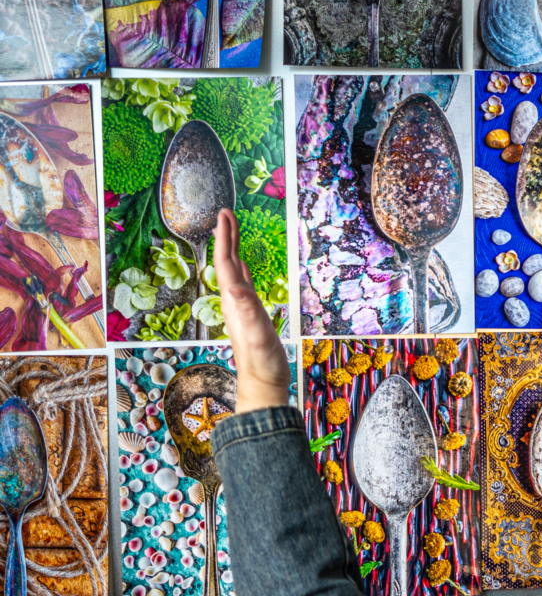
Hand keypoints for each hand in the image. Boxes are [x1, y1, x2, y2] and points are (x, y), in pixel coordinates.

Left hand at [214, 209, 289, 412]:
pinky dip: (243, 269)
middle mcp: (234, 301)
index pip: (226, 264)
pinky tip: (244, 266)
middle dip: (226, 236)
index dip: (224, 238)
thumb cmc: (261, 362)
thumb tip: (236, 285)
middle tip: (226, 213)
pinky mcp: (251, 314)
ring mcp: (241, 307)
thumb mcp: (256, 335)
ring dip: (232, 249)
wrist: (263, 383)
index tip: (224, 216)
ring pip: (234, 271)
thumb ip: (246, 310)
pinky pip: (244, 284)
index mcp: (234, 302)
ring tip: (232, 231)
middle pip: (227, 263)